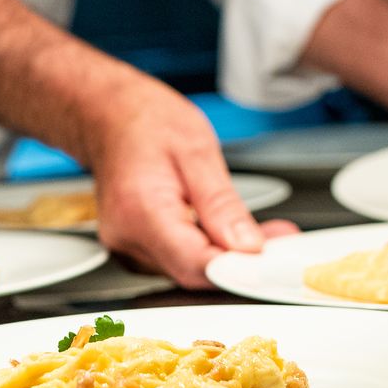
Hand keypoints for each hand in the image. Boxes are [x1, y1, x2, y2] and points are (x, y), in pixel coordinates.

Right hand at [82, 74, 296, 287]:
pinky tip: (226, 231)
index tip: (272, 263)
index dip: (239, 270)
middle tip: (279, 238)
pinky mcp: (135, 249)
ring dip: (227, 256)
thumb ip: (222, 204)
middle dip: (241, 260)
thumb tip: (247, 246)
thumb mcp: (196, 149)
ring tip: (259, 231)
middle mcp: (127, 237)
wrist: (108, 115)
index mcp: (140, 210)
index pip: (195, 264)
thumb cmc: (144, 121)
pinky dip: (208, 250)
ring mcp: (127, 247)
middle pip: (194, 272)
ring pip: (189, 270)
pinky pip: (179, 261)